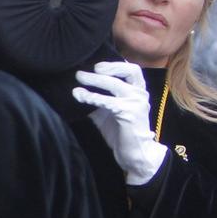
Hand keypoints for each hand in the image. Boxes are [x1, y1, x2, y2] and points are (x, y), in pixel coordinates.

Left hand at [72, 61, 168, 185]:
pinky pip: (108, 101)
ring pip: (115, 85)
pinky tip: (81, 96)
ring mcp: (136, 103)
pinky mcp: (129, 114)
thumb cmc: (120, 131)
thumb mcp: (107, 111)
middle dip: (103, 69)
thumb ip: (98, 98)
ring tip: (78, 79)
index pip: (131, 69)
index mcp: (137, 91)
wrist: (134, 153)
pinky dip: (93, 97)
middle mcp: (140, 94)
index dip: (115, 64)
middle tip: (82, 72)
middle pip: (125, 72)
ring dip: (94, 80)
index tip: (97, 64)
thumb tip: (76, 88)